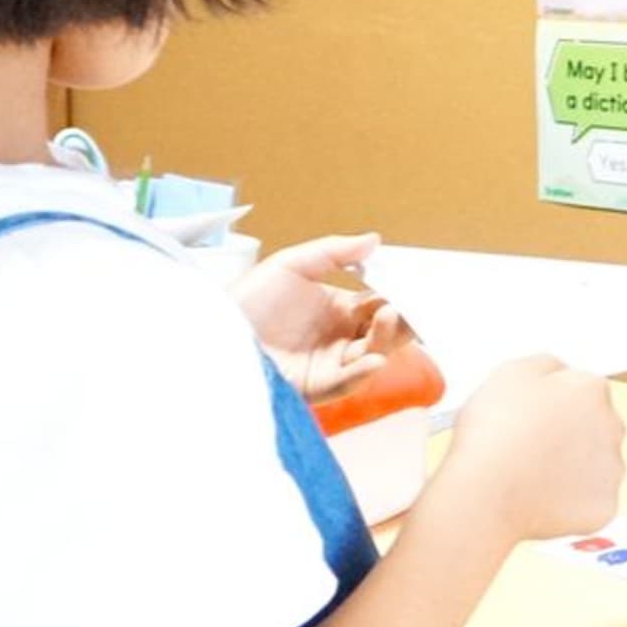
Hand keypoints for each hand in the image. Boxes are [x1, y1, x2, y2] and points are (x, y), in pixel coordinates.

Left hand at [233, 233, 411, 400]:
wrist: (212, 332)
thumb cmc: (247, 298)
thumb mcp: (291, 264)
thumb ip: (334, 251)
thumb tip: (375, 239)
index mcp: (338, 309)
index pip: (379, 304)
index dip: (397, 297)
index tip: (413, 287)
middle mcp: (338, 338)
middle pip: (382, 333)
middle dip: (400, 321)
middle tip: (407, 307)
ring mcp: (328, 364)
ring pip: (371, 356)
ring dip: (385, 339)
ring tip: (390, 317)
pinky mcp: (313, 387)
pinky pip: (344, 383)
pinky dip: (361, 373)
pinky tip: (371, 358)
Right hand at [445, 356, 624, 540]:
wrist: (486, 495)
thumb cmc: (492, 435)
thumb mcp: (509, 373)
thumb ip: (545, 365)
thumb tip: (559, 372)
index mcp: (590, 388)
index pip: (582, 390)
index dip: (554, 404)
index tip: (535, 418)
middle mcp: (612, 425)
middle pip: (596, 425)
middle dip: (571, 434)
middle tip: (531, 447)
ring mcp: (612, 468)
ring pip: (595, 464)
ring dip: (573, 467)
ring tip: (531, 475)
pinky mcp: (605, 506)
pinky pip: (590, 501)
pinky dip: (570, 502)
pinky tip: (541, 498)